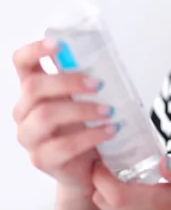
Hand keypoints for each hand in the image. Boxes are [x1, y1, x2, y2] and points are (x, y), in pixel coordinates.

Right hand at [12, 39, 117, 196]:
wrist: (91, 164)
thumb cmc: (88, 124)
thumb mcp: (88, 97)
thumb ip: (90, 79)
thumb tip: (108, 57)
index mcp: (35, 89)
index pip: (22, 63)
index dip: (35, 50)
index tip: (58, 44)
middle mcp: (25, 111)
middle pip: (34, 87)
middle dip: (68, 81)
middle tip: (98, 83)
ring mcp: (30, 136)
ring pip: (45, 115)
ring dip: (81, 110)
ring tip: (108, 111)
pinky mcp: (42, 159)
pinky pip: (62, 146)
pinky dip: (91, 136)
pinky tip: (109, 130)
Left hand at [92, 155, 170, 209]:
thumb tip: (163, 162)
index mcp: (163, 203)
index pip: (119, 196)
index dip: (102, 179)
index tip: (101, 164)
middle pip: (109, 207)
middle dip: (100, 187)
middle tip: (104, 169)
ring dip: (106, 198)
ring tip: (113, 180)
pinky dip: (116, 208)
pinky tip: (125, 195)